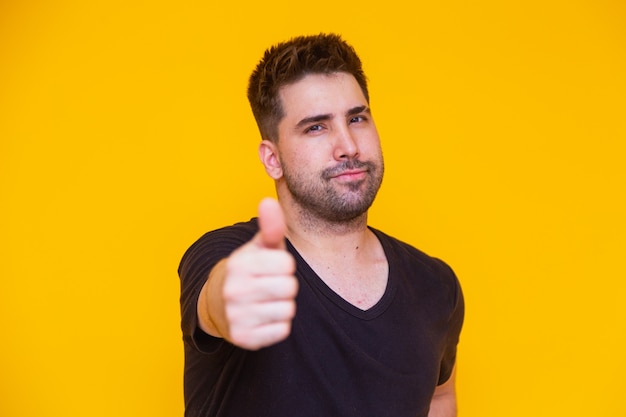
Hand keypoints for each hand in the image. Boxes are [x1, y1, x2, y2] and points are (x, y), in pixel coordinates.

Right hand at [221, 198, 297, 349]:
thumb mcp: (259, 247)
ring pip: (288, 310)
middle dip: (285, 285)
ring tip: (265, 300)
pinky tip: (263, 317)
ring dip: (282, 306)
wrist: (216, 303)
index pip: (287, 264)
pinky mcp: (244, 338)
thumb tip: (269, 201)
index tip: (270, 267)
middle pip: (290, 288)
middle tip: (268, 285)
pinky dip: (277, 325)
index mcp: (239, 264)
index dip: (284, 265)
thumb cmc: (248, 270)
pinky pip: (282, 331)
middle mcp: (234, 290)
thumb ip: (270, 226)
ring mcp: (237, 316)